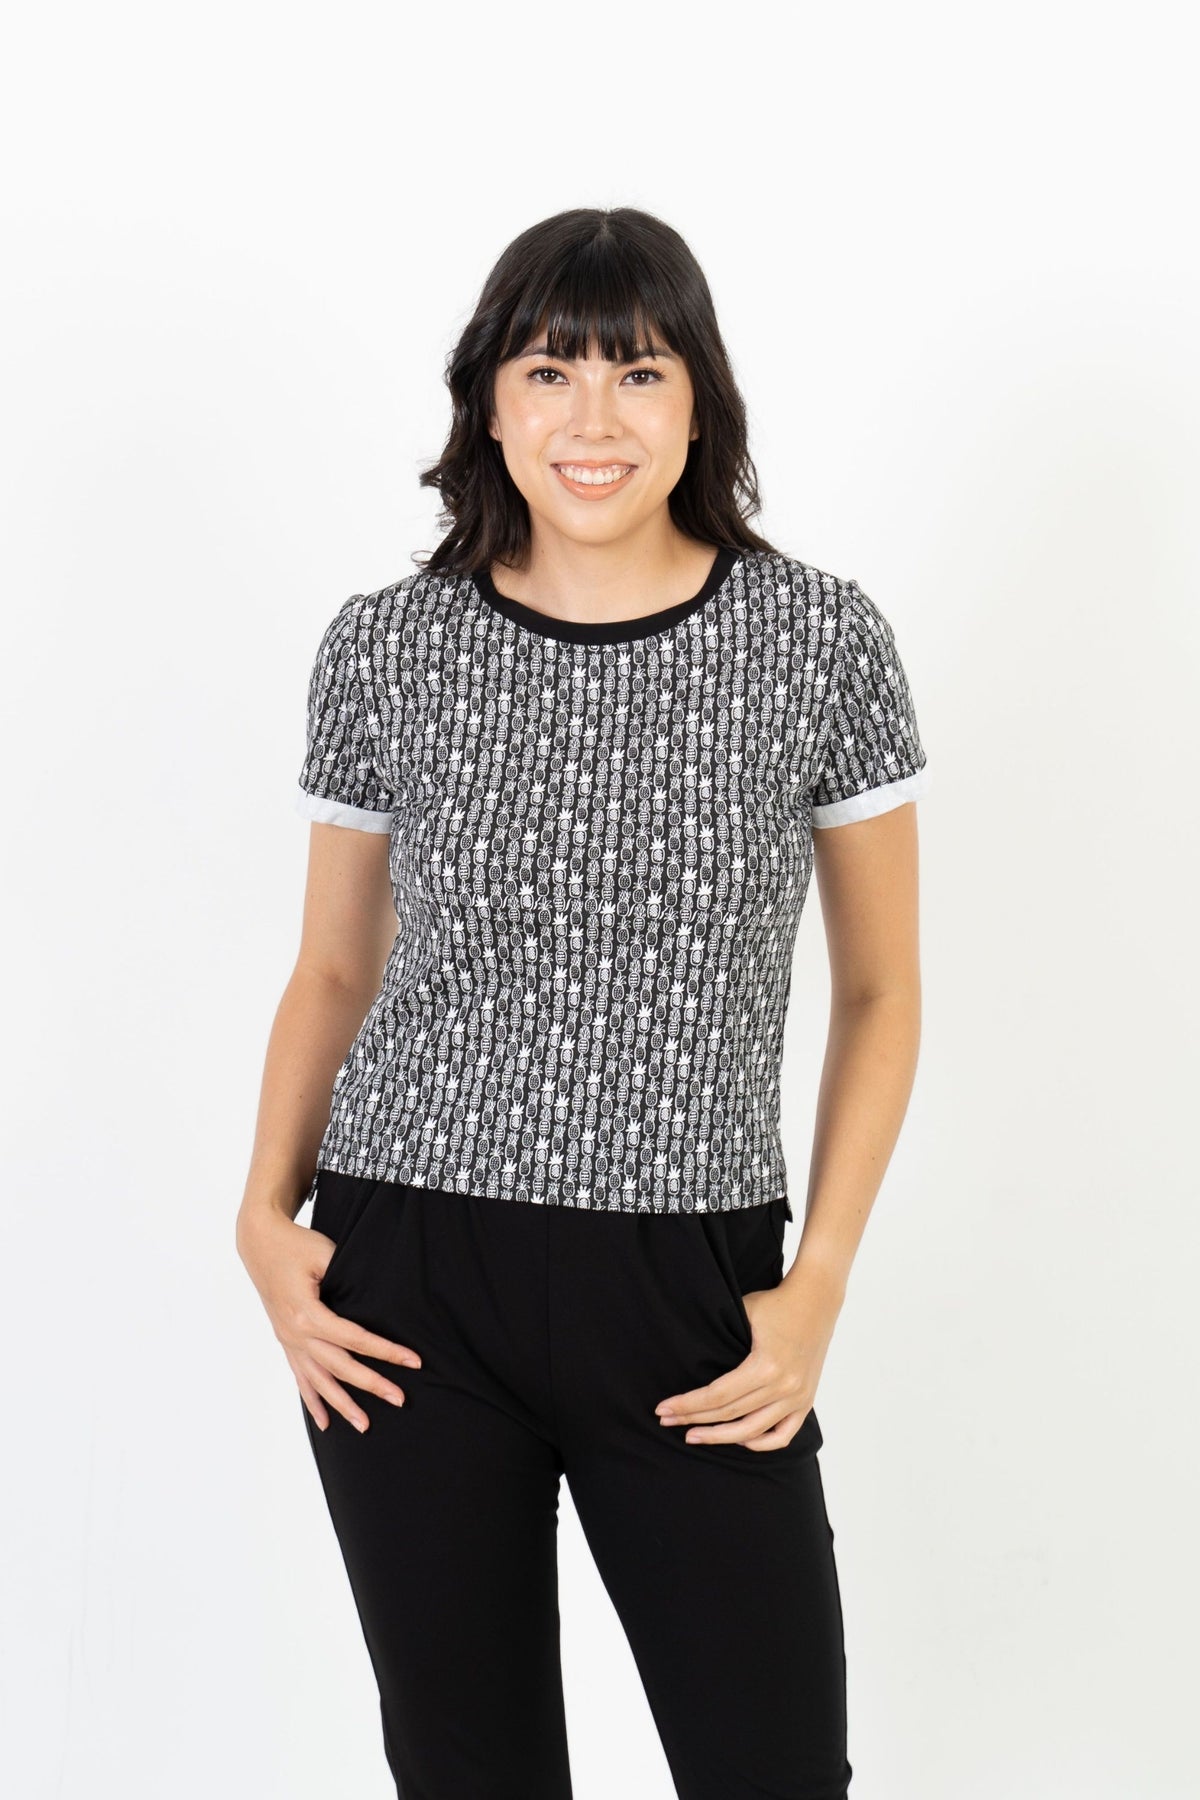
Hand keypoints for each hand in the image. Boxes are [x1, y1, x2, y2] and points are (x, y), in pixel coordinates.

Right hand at [237, 1205, 421, 1434]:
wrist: (260, 1244)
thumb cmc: (296, 1245)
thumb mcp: (326, 1254)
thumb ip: (349, 1281)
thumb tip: (377, 1304)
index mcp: (307, 1314)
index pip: (356, 1339)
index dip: (387, 1351)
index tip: (413, 1362)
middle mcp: (296, 1334)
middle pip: (340, 1367)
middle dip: (372, 1385)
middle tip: (399, 1400)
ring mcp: (289, 1341)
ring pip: (319, 1381)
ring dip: (342, 1405)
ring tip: (365, 1426)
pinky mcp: (286, 1341)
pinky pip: (300, 1378)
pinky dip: (313, 1401)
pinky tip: (324, 1423)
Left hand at [654, 1260, 843, 1449]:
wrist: (817, 1299)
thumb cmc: (775, 1302)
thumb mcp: (742, 1312)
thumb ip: (720, 1339)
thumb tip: (686, 1357)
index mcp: (766, 1366)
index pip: (717, 1395)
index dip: (687, 1405)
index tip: (663, 1409)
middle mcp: (784, 1387)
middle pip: (730, 1414)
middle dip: (694, 1419)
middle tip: (667, 1421)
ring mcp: (798, 1397)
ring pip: (752, 1431)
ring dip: (720, 1436)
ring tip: (694, 1436)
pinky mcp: (806, 1401)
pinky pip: (783, 1435)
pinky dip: (760, 1442)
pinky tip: (739, 1439)